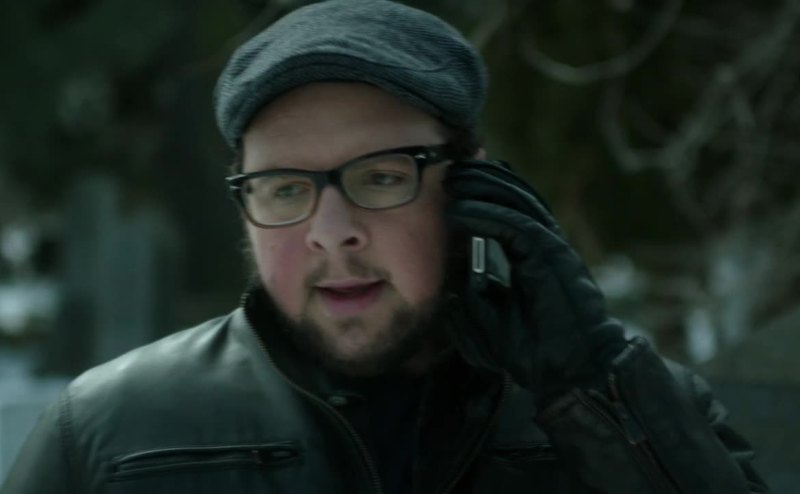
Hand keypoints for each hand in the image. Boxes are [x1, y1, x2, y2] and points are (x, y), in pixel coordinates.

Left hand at [443, 159, 626, 403]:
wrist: (571, 372)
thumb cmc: (537, 356)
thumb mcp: (490, 329)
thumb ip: (474, 306)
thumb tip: (454, 288)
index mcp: (532, 260)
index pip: (508, 216)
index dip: (483, 198)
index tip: (454, 189)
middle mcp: (544, 248)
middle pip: (514, 201)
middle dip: (483, 182)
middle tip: (452, 171)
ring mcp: (551, 251)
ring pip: (517, 205)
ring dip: (485, 189)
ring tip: (456, 178)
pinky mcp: (553, 258)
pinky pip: (518, 227)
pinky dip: (490, 215)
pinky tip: (465, 209)